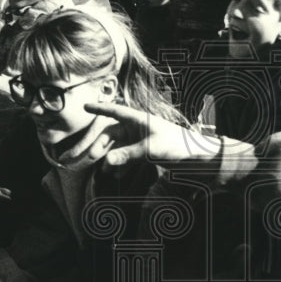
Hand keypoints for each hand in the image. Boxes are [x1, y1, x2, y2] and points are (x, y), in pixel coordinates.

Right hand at [81, 101, 222, 167]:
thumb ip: (128, 155)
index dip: (99, 109)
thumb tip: (106, 161)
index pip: (114, 111)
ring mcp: (140, 140)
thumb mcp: (150, 149)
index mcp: (138, 120)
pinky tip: (118, 175)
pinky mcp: (145, 152)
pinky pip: (128, 157)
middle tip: (92, 158)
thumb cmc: (175, 145)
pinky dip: (122, 165)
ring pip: (118, 147)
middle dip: (101, 146)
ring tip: (105, 172)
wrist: (195, 156)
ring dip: (110, 158)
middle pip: (112, 134)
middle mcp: (137, 128)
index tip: (85, 106)